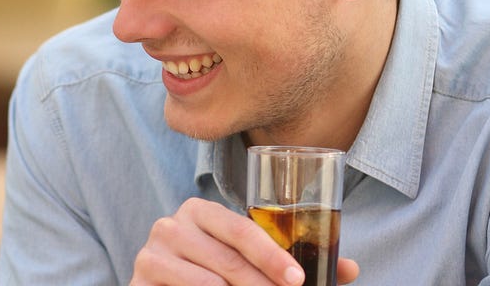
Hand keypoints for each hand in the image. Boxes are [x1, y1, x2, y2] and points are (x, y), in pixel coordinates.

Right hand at [131, 198, 359, 285]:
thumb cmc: (215, 274)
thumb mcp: (252, 264)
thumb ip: (292, 263)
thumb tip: (351, 268)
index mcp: (201, 212)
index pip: (241, 230)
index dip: (271, 257)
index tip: (297, 281)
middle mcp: (171, 225)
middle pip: (227, 262)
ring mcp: (151, 253)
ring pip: (207, 284)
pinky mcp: (138, 280)